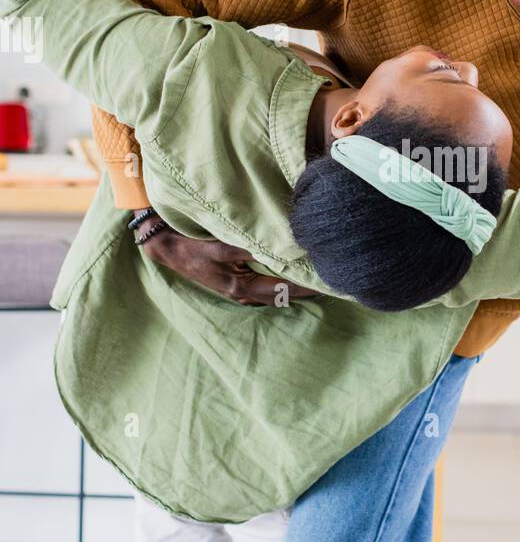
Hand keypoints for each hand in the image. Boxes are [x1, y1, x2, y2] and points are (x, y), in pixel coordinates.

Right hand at [132, 214, 320, 306]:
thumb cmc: (191, 246)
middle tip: (330, 282)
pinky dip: (282, 283)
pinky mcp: (236, 282)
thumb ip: (248, 247)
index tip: (327, 282)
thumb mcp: (218, 246)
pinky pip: (266, 287)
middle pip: (282, 295)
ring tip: (317, 279)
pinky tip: (293, 275)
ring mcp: (240, 291)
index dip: (305, 287)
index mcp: (241, 287)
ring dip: (294, 288)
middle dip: (305, 290)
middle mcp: (243, 293)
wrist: (167, 248)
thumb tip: (278, 247)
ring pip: (275, 293)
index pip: (282, 289)